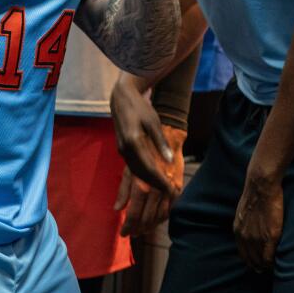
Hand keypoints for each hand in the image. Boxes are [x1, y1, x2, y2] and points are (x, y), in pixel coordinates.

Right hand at [110, 76, 180, 194]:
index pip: (149, 168)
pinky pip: (133, 166)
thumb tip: (169, 161)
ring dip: (149, 181)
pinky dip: (144, 174)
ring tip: (164, 188)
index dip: (161, 181)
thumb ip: (160, 142)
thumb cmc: (140, 108)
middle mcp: (125, 149)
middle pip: (141, 173)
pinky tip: (154, 176)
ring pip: (136, 171)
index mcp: (133, 142)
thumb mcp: (153, 122)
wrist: (121, 99)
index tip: (172, 190)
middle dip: (156, 185)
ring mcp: (121, 149)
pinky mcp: (122, 148)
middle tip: (171, 193)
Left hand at [115, 126, 184, 235]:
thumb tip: (117, 208)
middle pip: (148, 216)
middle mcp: (157, 188)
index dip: (129, 224)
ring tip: (143, 231)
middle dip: (140, 228)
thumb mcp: (128, 168)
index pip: (135, 211)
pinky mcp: (178, 187)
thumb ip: (123, 190)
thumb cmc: (142, 150)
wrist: (166, 137)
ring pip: (161, 214)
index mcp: (143, 184)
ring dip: (152, 225)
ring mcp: (170, 188)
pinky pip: (171, 206)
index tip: (124, 233)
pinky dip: (163, 216)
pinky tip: (157, 221)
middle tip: (133, 234)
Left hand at [235, 174, 284, 271]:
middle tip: (261, 270)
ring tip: (268, 268)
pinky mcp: (270, 236)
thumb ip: (244, 224)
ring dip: (264, 265)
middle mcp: (245, 236)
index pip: (242, 252)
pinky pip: (269, 256)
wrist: (260, 188)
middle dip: (256, 265)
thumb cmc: (253, 197)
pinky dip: (271, 262)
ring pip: (260, 259)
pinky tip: (273, 264)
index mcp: (237, 230)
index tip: (253, 264)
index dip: (248, 260)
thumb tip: (247, 230)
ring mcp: (257, 237)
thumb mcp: (242, 213)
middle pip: (250, 258)